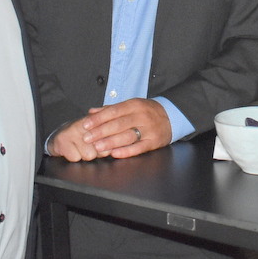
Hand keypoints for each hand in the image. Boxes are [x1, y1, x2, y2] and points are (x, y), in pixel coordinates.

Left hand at [47, 99, 171, 160]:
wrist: (172, 116)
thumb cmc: (147, 111)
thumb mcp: (131, 105)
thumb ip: (110, 109)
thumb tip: (91, 112)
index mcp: (134, 105)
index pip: (113, 111)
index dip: (98, 119)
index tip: (86, 125)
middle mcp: (142, 116)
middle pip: (119, 124)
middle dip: (101, 131)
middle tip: (87, 138)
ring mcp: (149, 129)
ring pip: (128, 136)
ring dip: (111, 142)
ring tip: (97, 147)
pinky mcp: (154, 142)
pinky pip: (139, 148)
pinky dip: (126, 151)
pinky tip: (115, 153)